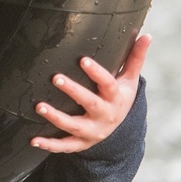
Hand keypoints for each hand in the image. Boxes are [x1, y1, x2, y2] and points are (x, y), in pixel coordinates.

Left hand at [32, 32, 151, 153]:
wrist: (119, 129)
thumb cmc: (119, 96)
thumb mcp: (129, 80)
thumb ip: (135, 58)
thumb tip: (147, 35)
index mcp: (116, 98)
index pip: (108, 84)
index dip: (96, 72)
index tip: (82, 60)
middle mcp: (105, 115)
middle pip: (90, 103)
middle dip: (74, 92)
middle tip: (56, 78)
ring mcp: (93, 131)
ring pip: (74, 126)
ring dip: (56, 117)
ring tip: (39, 106)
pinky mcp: (81, 143)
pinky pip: (65, 146)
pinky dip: (50, 145)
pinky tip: (33, 140)